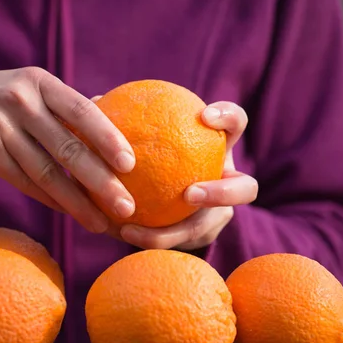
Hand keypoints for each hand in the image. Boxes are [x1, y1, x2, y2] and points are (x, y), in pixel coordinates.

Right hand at [0, 67, 136, 233]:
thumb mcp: (27, 87)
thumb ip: (64, 102)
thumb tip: (108, 106)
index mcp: (39, 82)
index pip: (81, 110)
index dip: (108, 138)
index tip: (131, 164)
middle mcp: (20, 101)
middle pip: (67, 147)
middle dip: (101, 181)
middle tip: (127, 207)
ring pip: (47, 173)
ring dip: (78, 203)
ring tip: (102, 223)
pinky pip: (26, 183)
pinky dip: (52, 201)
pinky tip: (72, 214)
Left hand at [120, 101, 257, 250]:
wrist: (156, 195)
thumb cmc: (150, 154)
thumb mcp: (139, 135)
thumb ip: (124, 121)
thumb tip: (97, 100)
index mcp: (217, 148)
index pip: (235, 125)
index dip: (229, 118)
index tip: (204, 115)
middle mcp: (226, 182)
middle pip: (245, 189)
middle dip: (223, 192)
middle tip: (190, 194)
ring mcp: (217, 215)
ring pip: (207, 228)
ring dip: (173, 232)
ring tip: (132, 229)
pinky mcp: (200, 239)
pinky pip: (177, 243)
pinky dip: (148, 238)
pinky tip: (119, 230)